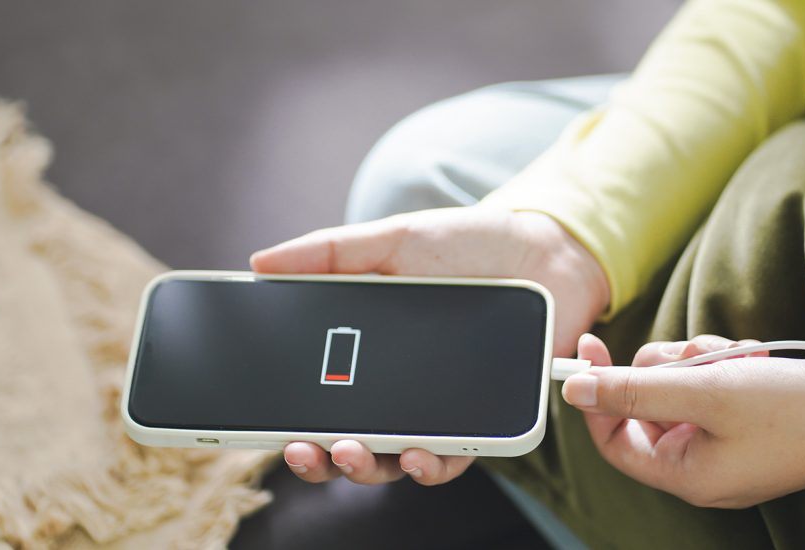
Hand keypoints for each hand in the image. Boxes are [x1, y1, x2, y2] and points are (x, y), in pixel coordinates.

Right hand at [251, 206, 609, 485]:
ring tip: (352, 452)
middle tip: (304, 449)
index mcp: (367, 354)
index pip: (320, 398)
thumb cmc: (466, 245)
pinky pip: (454, 458)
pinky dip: (432, 465)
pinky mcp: (483, 420)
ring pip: (394, 460)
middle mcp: (398, 391)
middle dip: (320, 458)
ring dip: (366, 468)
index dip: (292, 421)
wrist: (544, 251)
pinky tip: (416, 455)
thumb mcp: (392, 241)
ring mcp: (439, 410)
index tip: (270, 427)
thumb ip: (330, 253)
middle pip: (347, 441)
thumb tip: (260, 263)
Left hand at [562, 335, 804, 508]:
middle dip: (666, 369)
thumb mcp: (704, 391)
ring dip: (700, 363)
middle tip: (695, 353)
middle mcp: (703, 469)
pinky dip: (726, 368)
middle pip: (647, 408)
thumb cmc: (799, 410)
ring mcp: (729, 449)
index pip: (613, 438)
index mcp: (686, 476)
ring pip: (681, 390)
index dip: (596, 392)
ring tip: (735, 357)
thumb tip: (574, 389)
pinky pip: (714, 390)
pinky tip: (753, 360)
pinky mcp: (751, 428)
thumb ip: (633, 390)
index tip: (589, 344)